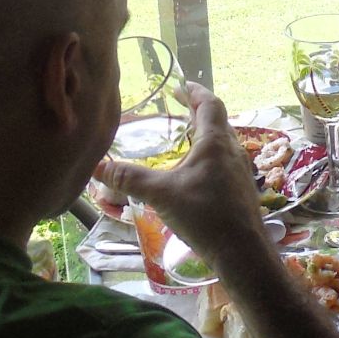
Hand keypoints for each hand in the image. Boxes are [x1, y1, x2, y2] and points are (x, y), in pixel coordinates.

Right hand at [97, 84, 265, 258]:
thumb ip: (129, 179)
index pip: (209, 104)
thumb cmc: (205, 214)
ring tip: (183, 139)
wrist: (242, 251)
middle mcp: (233, 151)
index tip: (180, 86)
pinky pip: (224, 162)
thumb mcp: (161, 194)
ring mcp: (240, 171)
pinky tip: (193, 174)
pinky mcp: (240, 190)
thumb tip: (96, 167)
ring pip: (222, 143)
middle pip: (218, 121)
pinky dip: (208, 157)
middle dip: (198, 112)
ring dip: (204, 135)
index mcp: (216, 143)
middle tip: (178, 109)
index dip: (195, 91)